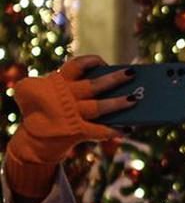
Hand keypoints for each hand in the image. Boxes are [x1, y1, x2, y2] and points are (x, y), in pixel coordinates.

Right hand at [5, 56, 136, 200]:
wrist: (31, 141)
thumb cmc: (48, 111)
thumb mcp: (52, 94)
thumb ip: (75, 87)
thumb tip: (111, 86)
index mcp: (58, 83)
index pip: (76, 66)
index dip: (92, 62)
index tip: (104, 63)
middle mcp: (65, 96)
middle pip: (93, 85)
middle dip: (114, 78)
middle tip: (131, 72)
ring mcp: (70, 114)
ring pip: (99, 107)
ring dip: (118, 103)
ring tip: (135, 99)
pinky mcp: (74, 132)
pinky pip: (99, 131)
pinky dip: (114, 130)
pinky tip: (127, 129)